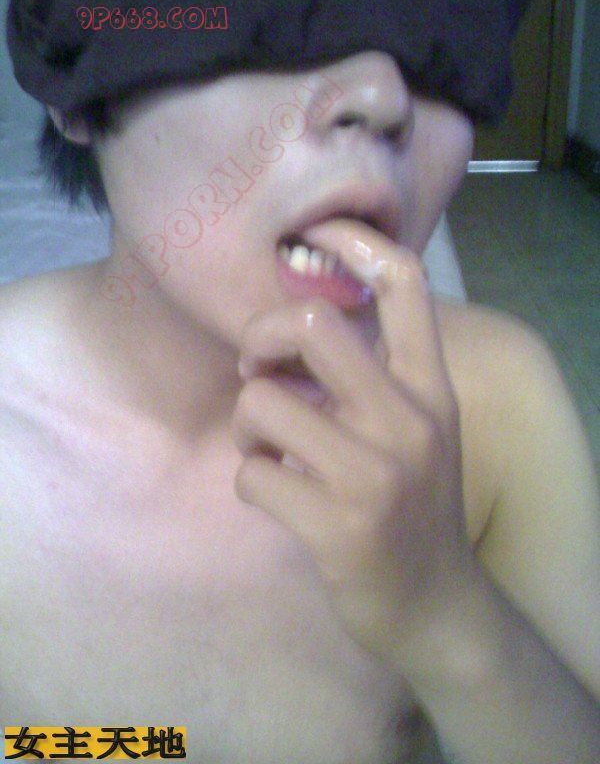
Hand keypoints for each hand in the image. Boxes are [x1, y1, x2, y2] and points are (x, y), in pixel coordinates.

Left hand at [232, 220, 477, 660]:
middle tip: (258, 367)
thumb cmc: (414, 505)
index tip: (312, 235)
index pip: (405, 284)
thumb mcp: (417, 430)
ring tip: (270, 449)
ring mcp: (374, 473)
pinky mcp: (336, 525)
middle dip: (261, 335)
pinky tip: (276, 495)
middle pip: (313, 325)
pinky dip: (250, 479)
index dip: (354, 241)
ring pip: (262, 402)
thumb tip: (297, 326)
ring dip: (248, 426)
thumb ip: (377, 378)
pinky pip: (251, 474)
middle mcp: (408, 419)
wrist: (436, 604)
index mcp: (431, 388)